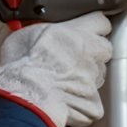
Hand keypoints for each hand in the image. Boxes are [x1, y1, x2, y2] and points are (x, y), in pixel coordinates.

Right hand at [0, 12, 112, 126]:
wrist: (28, 94)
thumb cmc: (24, 65)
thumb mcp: (25, 35)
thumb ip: (40, 33)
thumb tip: (35, 37)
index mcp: (77, 32)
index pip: (100, 22)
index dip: (94, 27)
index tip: (87, 31)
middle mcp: (91, 54)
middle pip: (103, 50)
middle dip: (92, 54)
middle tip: (71, 59)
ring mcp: (94, 79)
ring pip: (97, 76)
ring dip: (85, 78)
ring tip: (62, 82)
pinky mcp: (93, 102)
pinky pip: (91, 103)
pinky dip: (81, 104)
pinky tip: (64, 102)